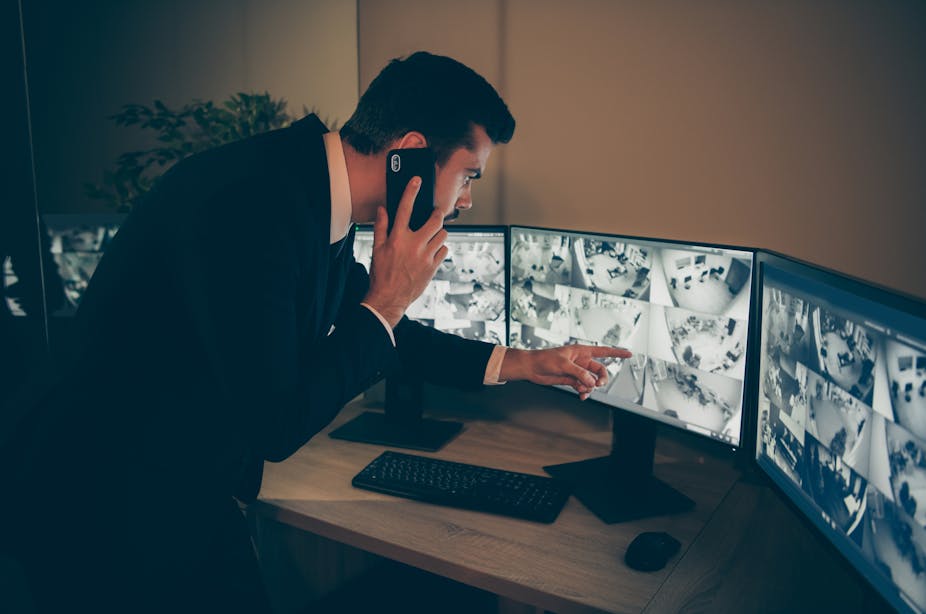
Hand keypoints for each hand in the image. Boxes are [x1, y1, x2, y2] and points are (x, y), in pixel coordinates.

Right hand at [362, 177, 447, 326]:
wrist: (389, 298)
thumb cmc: (381, 273)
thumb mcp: (377, 248)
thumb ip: (381, 227)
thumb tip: (383, 209)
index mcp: (397, 237)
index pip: (405, 208)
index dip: (411, 191)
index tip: (417, 181)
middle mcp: (413, 244)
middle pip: (435, 220)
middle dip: (437, 214)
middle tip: (435, 214)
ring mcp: (425, 256)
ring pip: (443, 235)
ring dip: (439, 232)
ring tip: (432, 235)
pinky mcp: (433, 267)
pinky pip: (444, 250)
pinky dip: (440, 248)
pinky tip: (432, 250)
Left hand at [499, 345, 632, 399]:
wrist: (532, 368)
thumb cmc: (545, 359)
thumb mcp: (563, 364)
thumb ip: (579, 373)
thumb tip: (591, 381)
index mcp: (582, 351)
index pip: (604, 351)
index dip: (617, 352)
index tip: (630, 354)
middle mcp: (581, 361)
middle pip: (600, 370)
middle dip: (601, 378)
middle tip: (597, 384)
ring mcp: (577, 371)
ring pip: (592, 381)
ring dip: (590, 387)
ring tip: (583, 390)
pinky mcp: (572, 380)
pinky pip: (584, 387)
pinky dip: (584, 391)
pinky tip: (581, 395)